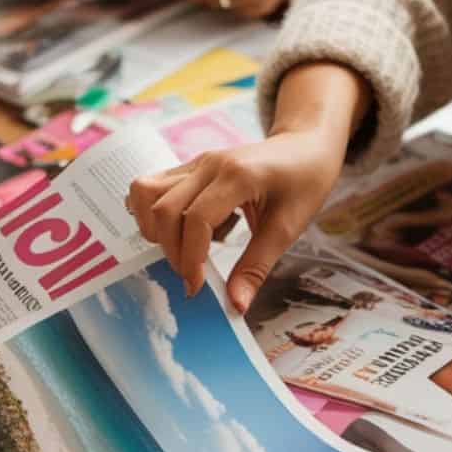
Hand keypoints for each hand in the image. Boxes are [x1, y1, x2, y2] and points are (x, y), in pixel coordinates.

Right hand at [129, 129, 346, 309]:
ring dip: (153, 229)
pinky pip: (152, 186)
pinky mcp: (190, 167)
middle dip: (171, 252)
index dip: (191, 259)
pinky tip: (173, 232)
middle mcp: (210, 164)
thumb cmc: (303, 182)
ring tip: (178, 251)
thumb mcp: (287, 228)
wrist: (305, 146)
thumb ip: (256, 267)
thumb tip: (235, 305)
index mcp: (238, 176)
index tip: (197, 287)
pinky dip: (151, 213)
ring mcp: (196, 162)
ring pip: (147, 192)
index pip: (196, 219)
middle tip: (191, 276)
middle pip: (165, 208)